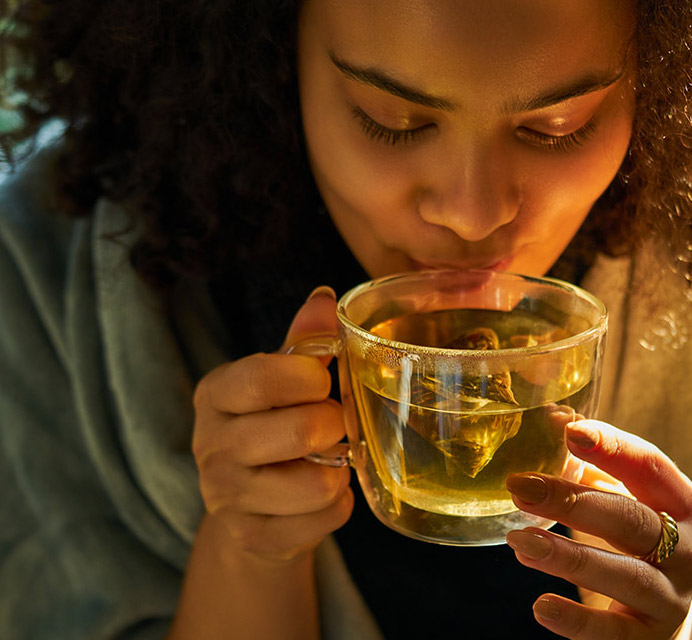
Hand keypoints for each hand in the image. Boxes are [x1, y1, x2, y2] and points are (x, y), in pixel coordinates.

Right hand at [191, 286, 351, 564]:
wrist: (248, 503)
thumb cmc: (272, 423)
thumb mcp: (281, 377)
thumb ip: (304, 339)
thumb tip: (326, 298)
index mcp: (215, 393)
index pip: (262, 378)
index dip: (310, 377)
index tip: (323, 379)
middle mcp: (210, 445)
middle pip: (301, 431)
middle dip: (334, 424)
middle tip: (333, 422)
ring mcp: (225, 498)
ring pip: (316, 484)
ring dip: (338, 468)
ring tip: (327, 458)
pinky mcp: (250, 537)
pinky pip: (323, 519)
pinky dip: (338, 504)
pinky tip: (322, 491)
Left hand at [506, 420, 691, 638]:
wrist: (660, 614)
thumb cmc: (632, 538)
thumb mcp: (621, 497)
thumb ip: (590, 463)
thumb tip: (548, 418)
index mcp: (682, 502)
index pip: (650, 466)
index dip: (612, 446)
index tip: (567, 431)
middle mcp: (686, 548)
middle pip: (632, 519)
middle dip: (573, 502)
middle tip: (520, 487)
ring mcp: (672, 597)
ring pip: (626, 575)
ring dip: (568, 557)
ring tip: (519, 541)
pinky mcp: (651, 638)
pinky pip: (615, 633)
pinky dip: (578, 621)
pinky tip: (541, 606)